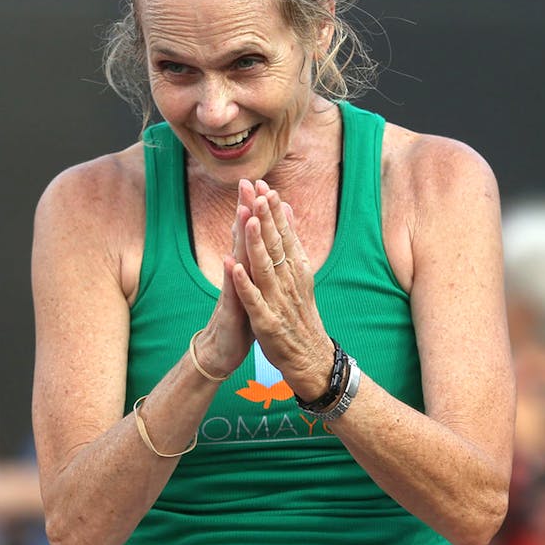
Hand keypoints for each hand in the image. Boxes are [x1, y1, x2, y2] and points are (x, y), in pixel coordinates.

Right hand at [194, 180, 255, 377]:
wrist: (222, 349)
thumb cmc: (241, 317)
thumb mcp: (253, 287)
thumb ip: (256, 263)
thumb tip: (260, 240)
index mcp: (248, 268)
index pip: (253, 234)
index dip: (257, 210)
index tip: (262, 184)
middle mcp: (238, 274)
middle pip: (242, 238)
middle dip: (246, 211)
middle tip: (247, 183)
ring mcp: (233, 289)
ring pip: (237, 259)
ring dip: (239, 236)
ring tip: (242, 211)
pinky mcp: (231, 309)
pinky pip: (232, 291)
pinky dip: (233, 276)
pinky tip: (231, 261)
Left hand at [230, 179, 334, 398]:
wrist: (310, 358)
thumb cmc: (299, 315)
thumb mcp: (299, 276)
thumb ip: (291, 243)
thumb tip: (287, 209)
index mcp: (295, 271)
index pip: (285, 235)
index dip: (274, 211)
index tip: (265, 186)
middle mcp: (288, 282)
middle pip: (276, 246)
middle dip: (266, 218)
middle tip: (259, 191)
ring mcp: (278, 302)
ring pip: (265, 268)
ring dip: (256, 244)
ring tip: (247, 219)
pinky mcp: (266, 322)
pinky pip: (253, 300)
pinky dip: (244, 283)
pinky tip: (234, 267)